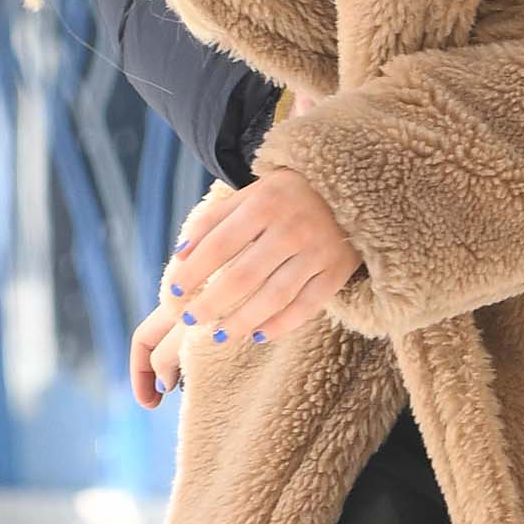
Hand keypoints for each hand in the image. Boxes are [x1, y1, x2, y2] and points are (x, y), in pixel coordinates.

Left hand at [131, 171, 362, 402]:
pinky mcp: (336, 272)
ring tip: (218, 336)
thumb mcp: (250, 195)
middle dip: (211, 303)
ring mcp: (317, 252)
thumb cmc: (287, 195)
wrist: (350, 188)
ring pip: (274, 297)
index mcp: (264, 204)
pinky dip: (281, 325)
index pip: (219, 244)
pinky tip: (258, 335)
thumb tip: (179, 254)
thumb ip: (214, 220)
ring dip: (242, 321)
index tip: (174, 292)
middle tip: (190, 321)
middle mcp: (292, 228)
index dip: (194, 271)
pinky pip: (306, 306)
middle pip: (243, 276)